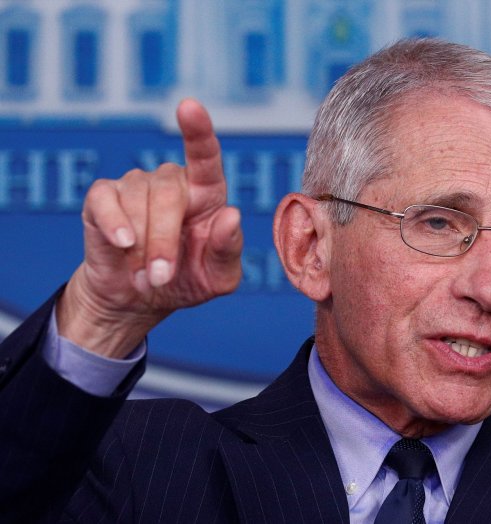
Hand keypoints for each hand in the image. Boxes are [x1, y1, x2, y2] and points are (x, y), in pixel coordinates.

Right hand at [57, 99, 242, 357]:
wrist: (139, 300)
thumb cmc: (186, 281)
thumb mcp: (218, 276)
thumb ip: (229, 249)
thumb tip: (232, 215)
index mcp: (206, 193)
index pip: (206, 156)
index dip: (198, 131)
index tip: (189, 107)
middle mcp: (172, 181)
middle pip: (168, 195)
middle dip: (164, 243)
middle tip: (161, 278)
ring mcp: (136, 185)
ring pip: (137, 202)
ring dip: (142, 247)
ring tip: (146, 275)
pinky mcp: (102, 197)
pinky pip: (105, 202)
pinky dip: (115, 226)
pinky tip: (122, 244)